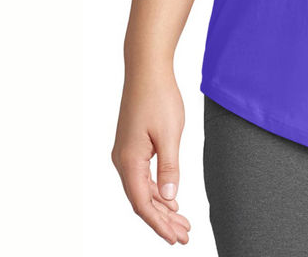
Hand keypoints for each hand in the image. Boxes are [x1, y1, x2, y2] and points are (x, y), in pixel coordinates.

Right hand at [111, 66, 190, 244]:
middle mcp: (122, 161)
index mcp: (129, 162)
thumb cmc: (158, 97)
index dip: (159, 223)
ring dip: (161, 207)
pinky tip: (170, 199)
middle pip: (142, 201)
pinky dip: (157, 191)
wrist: (147, 70)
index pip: (143, 204)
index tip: (176, 237)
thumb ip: (170, 168)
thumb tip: (169, 198)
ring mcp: (126, 154)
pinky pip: (143, 177)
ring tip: (181, 222)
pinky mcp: (132, 147)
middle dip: (163, 220)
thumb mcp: (170, 135)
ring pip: (142, 190)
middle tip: (184, 234)